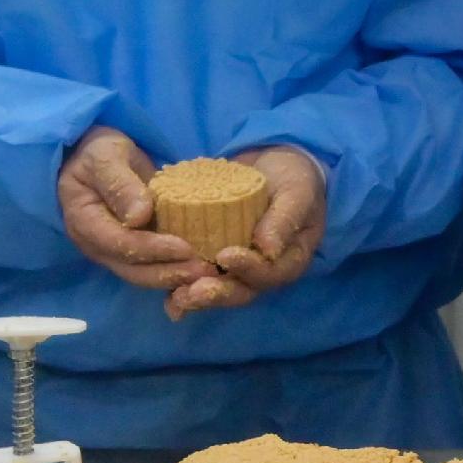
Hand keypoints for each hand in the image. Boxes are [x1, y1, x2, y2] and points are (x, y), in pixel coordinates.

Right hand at [60, 128, 203, 292]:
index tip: (184, 248)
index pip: (119, 244)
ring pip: (144, 274)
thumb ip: (120, 185)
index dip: (152, 249)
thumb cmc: (98, 153)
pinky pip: (152, 267)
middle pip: (133, 269)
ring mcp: (113, 252)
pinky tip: (200, 269)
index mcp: (85, 222)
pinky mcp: (131, 251)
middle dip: (169, 272)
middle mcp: (97, 246)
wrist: (95, 158)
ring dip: (175, 276)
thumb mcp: (106, 158)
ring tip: (208, 273)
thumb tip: (139, 216)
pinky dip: (175, 270)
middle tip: (205, 270)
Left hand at [169, 145, 326, 318]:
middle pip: (241, 290)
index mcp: (288, 260)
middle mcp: (262, 271)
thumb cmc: (293, 179)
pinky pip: (200, 276)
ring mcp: (237, 267)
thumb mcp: (296, 192)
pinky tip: (166, 297)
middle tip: (193, 291)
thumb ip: (285, 219)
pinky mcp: (215, 257)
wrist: (274, 165)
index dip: (248, 269)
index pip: (270, 273)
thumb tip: (268, 250)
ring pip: (218, 288)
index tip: (226, 255)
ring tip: (176, 297)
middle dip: (217, 293)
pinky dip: (183, 286)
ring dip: (197, 295)